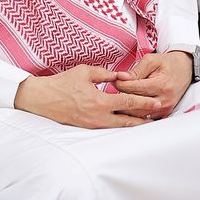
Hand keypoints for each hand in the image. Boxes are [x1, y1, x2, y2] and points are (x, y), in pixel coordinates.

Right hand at [14, 64, 165, 127]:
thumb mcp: (85, 72)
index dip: (143, 102)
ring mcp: (93, 124)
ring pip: (118, 126)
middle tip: (158, 118)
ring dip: (133, 124)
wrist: (42, 99)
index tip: (155, 103)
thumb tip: (121, 76)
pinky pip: (108, 127)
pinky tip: (127, 123)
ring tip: (147, 122)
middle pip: (127, 120)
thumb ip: (105, 74)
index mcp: (100, 101)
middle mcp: (98, 116)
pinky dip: (119, 125)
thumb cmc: (62, 83)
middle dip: (144, 119)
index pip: (127, 102)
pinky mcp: (87, 127)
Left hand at [112, 51, 193, 118]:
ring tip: (116, 100)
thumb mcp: (152, 60)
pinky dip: (135, 113)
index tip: (114, 80)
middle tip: (112, 90)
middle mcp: (163, 99)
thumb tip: (120, 77)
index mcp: (160, 84)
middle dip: (120, 96)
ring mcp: (164, 108)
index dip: (120, 84)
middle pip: (134, 102)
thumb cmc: (168, 63)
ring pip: (138, 113)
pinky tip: (127, 108)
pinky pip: (145, 117)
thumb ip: (136, 70)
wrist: (185, 69)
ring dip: (126, 107)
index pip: (133, 88)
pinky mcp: (164, 113)